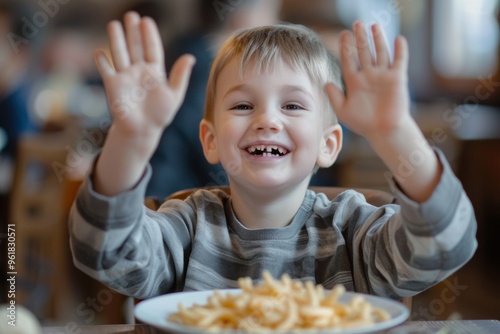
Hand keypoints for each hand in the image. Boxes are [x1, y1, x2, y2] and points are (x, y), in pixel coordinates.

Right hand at [94, 12, 193, 137]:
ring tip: (114, 24)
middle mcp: (139, 70)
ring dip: (116, 40)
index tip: (147, 21)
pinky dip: (102, 62)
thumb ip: (180, 76)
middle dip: (133, 32)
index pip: (152, 49)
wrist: (143, 131)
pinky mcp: (113, 86)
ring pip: (120, 54)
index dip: (150, 35)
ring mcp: (125, 77)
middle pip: (135, 47)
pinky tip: (100, 52)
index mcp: (155, 71)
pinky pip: (106, 71)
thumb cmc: (160, 115)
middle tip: (131, 15)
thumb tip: (191, 57)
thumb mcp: (175, 95)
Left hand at [325, 22, 409, 140]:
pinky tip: (398, 39)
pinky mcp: (398, 78)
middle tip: (357, 23)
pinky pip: (399, 61)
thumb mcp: (344, 110)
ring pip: (380, 52)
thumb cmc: (363, 123)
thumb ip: (334, 96)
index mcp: (354, 81)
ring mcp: (383, 76)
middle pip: (364, 52)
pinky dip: (400, 50)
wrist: (384, 132)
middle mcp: (369, 75)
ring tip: (373, 26)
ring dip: (378, 39)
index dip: (346, 47)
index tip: (343, 34)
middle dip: (360, 38)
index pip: (349, 59)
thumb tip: (325, 82)